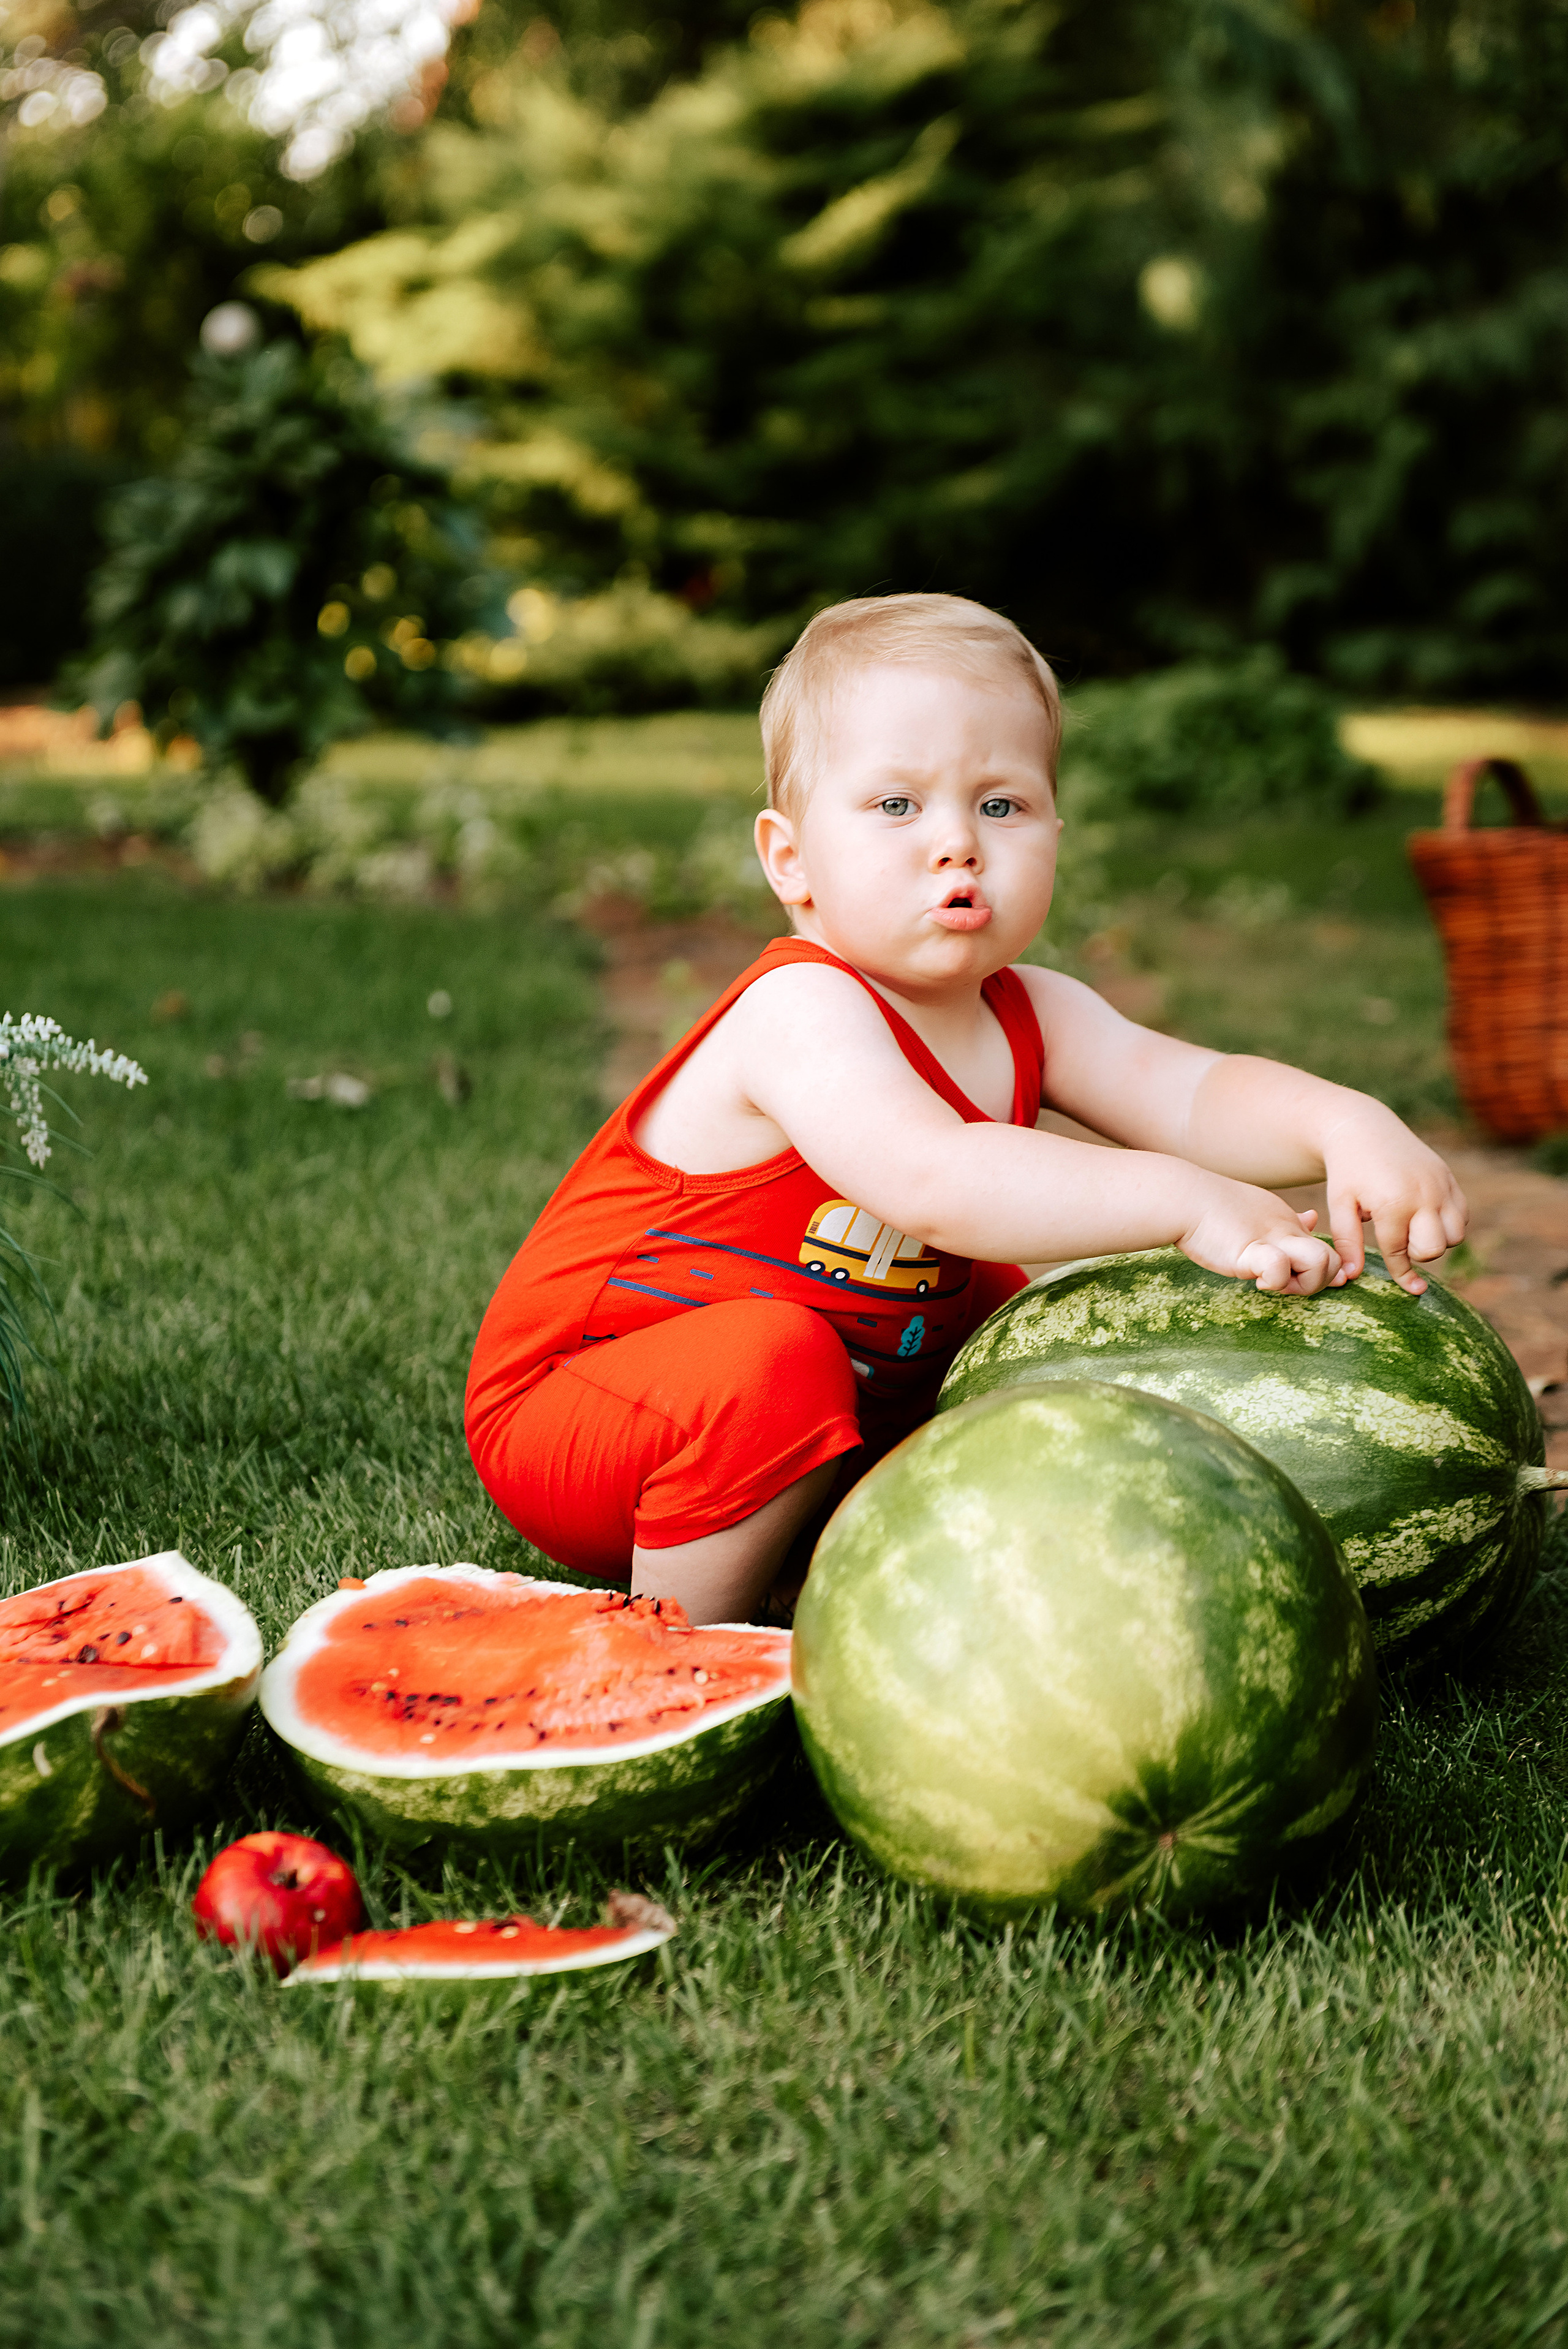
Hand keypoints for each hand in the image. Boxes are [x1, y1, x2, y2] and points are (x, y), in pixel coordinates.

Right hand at [1180, 1177, 1342, 1295]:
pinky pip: (1280, 1268)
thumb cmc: (1210, 1206)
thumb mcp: (1257, 1210)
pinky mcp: (1252, 1250)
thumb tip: (1312, 1218)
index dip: (1320, 1271)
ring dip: (1304, 1284)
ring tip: (1273, 1283)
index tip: (1294, 1277)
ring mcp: (1273, 1238)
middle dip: (1316, 1281)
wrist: (1182, 1197)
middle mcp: (1287, 1228)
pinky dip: (1275, 1283)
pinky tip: (1255, 1281)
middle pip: (1333, 1259)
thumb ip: (1286, 1220)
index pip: (1326, 1249)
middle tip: (1283, 1283)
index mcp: (1287, 1220)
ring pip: (1322, 1263)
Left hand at [1320, 1107, 1467, 1293]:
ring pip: (1456, 1235)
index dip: (1403, 1273)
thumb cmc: (1347, 1170)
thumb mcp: (1340, 1204)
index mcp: (1392, 1204)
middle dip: (1418, 1253)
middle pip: (1435, 1249)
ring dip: (1437, 1239)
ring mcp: (1440, 1185)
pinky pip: (1463, 1216)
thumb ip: (1346, 1241)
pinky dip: (1449, 1223)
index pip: (1401, 1252)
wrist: (1364, 1128)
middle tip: (1399, 1238)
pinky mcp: (1449, 1178)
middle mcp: (1423, 1195)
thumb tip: (1351, 1277)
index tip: (1412, 1289)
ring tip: (1412, 1226)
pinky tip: (1425, 1215)